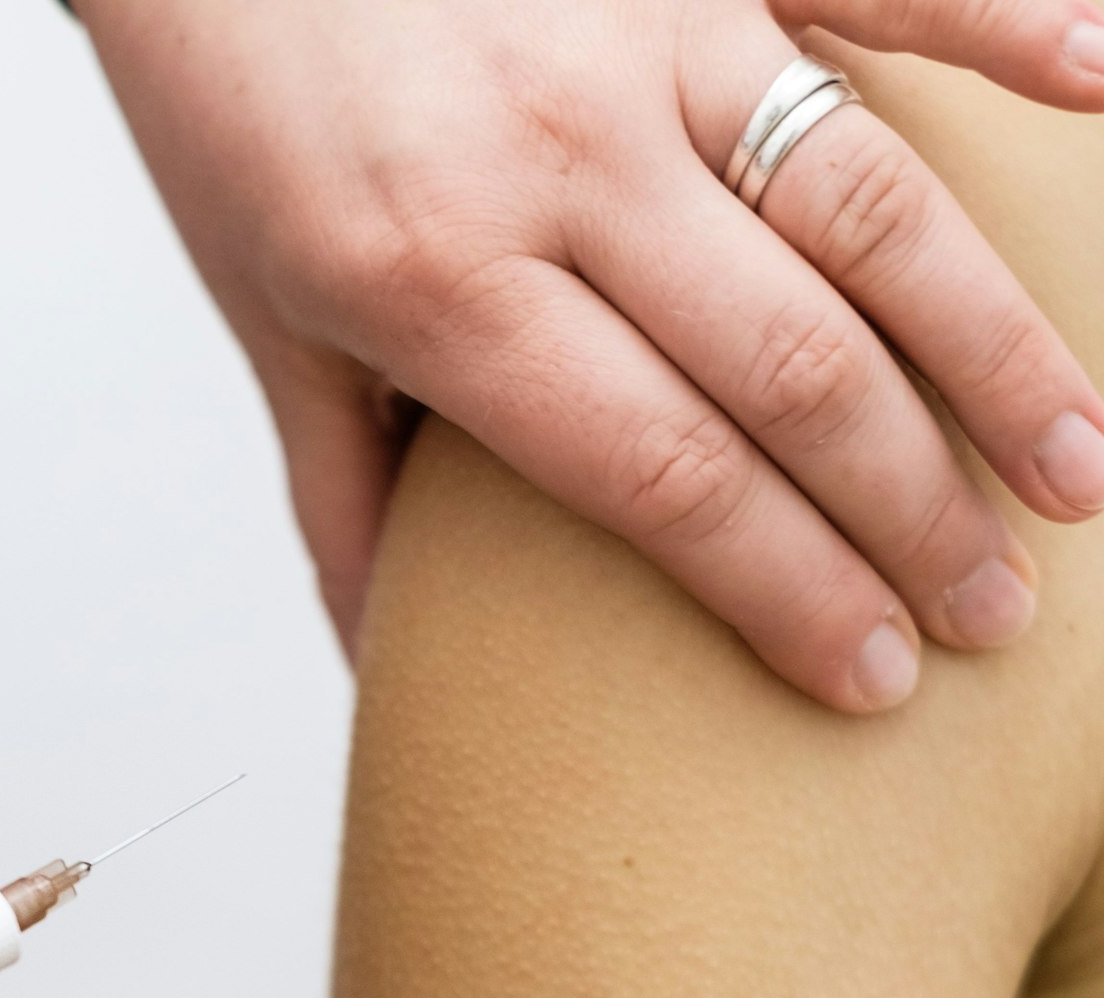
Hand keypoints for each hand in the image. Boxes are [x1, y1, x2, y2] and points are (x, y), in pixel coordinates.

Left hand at [77, 0, 1103, 709]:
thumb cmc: (234, 120)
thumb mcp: (268, 330)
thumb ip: (337, 497)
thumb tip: (373, 659)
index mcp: (441, 286)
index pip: (662, 475)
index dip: (784, 590)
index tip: (871, 677)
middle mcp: (559, 160)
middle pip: (791, 369)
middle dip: (913, 511)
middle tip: (995, 612)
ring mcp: (643, 31)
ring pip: (866, 205)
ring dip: (993, 346)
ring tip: (1082, 467)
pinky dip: (999, 17)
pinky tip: (1101, 84)